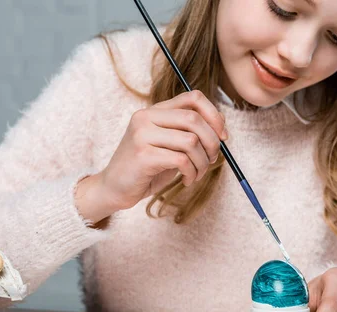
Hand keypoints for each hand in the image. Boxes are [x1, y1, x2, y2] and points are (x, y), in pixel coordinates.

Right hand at [75, 90, 226, 223]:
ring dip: (202, 162)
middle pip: (194, 119)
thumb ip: (189, 133)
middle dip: (212, 142)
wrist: (113, 189)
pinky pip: (181, 160)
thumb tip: (221, 128)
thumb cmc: (145, 169)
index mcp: (154, 111)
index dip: (214, 115)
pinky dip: (191, 172)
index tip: (222, 136)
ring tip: (196, 174)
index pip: (193, 98)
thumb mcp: (169, 146)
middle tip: (212, 160)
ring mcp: (142, 135)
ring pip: (191, 141)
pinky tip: (186, 180)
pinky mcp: (142, 155)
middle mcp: (146, 117)